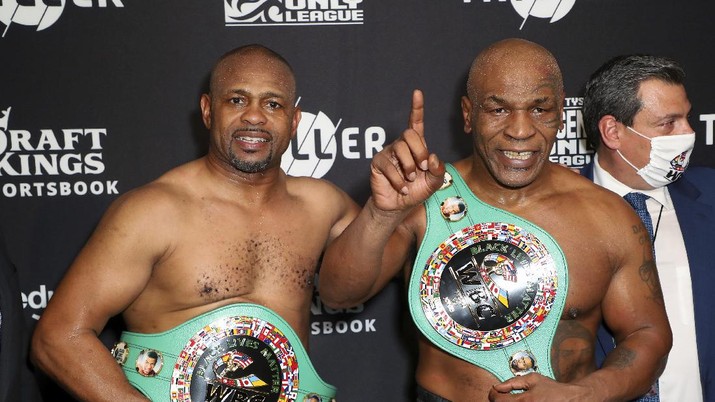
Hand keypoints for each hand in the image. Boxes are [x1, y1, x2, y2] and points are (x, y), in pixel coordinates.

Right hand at [369, 89, 444, 212]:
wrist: (399, 206)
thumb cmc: (416, 191)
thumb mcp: (434, 182)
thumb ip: (438, 170)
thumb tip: (431, 156)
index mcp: (416, 146)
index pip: (416, 123)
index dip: (417, 108)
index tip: (417, 93)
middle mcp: (401, 146)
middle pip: (409, 134)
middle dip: (419, 151)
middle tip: (422, 168)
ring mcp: (388, 153)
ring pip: (400, 148)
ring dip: (409, 167)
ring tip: (410, 179)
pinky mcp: (378, 163)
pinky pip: (389, 166)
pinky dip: (399, 180)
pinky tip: (402, 188)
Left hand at [489, 373, 593, 400]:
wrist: (572, 400)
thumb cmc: (552, 390)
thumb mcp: (533, 380)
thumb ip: (513, 382)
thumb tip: (497, 386)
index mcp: (525, 400)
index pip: (497, 400)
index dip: (493, 394)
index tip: (496, 391)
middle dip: (499, 401)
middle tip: (503, 396)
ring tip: (513, 399)